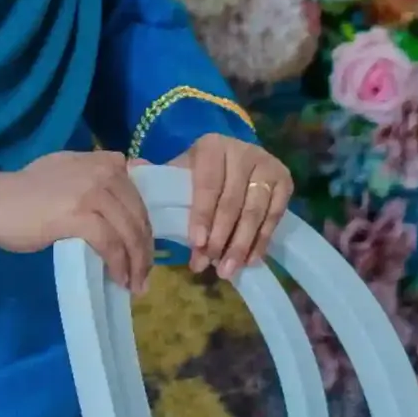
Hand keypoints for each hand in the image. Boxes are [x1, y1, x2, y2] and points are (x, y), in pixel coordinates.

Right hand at [0, 151, 154, 293]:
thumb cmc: (25, 191)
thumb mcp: (66, 170)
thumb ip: (93, 176)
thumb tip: (119, 199)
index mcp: (101, 161)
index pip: (138, 192)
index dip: (145, 222)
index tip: (144, 246)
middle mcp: (101, 172)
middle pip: (137, 214)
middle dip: (145, 248)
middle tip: (144, 274)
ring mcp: (90, 193)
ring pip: (129, 230)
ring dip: (136, 262)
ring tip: (135, 284)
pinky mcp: (77, 216)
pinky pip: (110, 243)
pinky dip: (118, 264)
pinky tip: (118, 278)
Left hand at [172, 133, 291, 279]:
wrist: (236, 159)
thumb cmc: (201, 171)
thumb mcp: (180, 169)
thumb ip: (159, 176)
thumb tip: (132, 170)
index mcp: (212, 146)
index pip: (208, 184)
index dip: (202, 215)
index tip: (197, 244)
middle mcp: (243, 151)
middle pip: (232, 202)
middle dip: (221, 238)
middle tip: (211, 266)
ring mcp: (267, 166)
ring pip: (254, 212)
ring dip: (241, 245)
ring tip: (227, 270)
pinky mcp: (284, 182)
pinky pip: (274, 216)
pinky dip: (261, 241)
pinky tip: (249, 261)